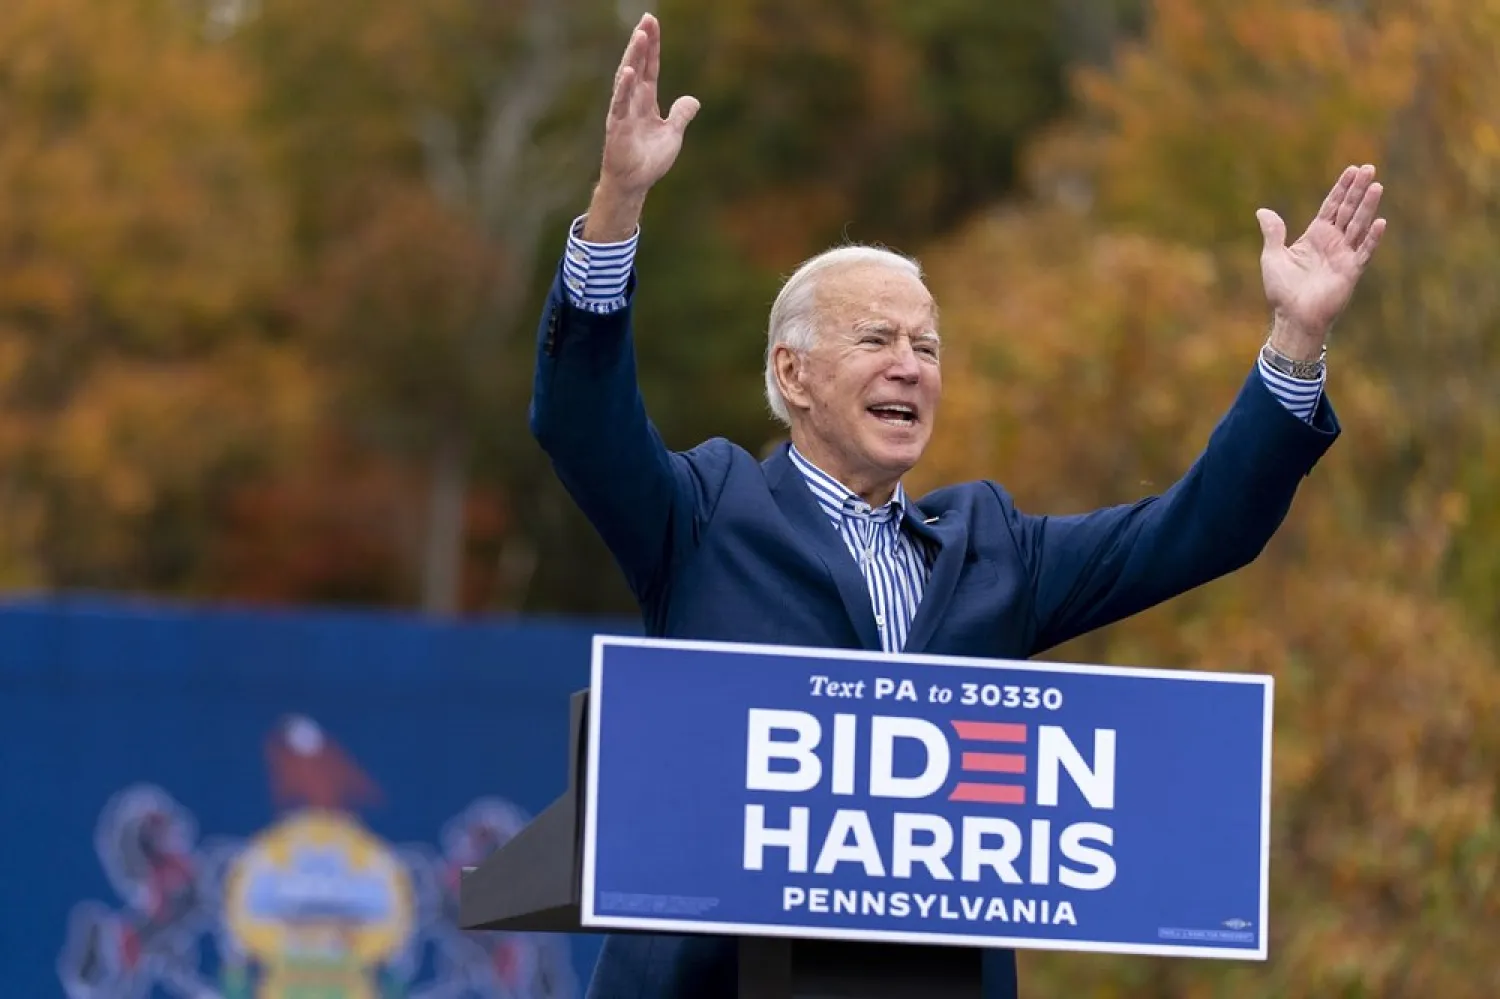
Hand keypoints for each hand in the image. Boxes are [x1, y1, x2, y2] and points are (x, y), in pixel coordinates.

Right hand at [583, 14, 698, 241]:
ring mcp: (623, 112)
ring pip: (628, 79)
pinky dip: (624, 87)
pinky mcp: (617, 127)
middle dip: (643, 43)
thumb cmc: (649, 160)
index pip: (650, 67)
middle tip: (648, 19)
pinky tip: (629, 70)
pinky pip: (620, 104)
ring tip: (640, 35)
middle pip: (639, 65)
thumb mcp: (673, 135)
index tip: (652, 23)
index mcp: (645, 101)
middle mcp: (632, 101)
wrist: (634, 184)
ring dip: (634, 57)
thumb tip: (693, 100)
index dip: (653, 47)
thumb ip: (681, 115)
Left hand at [1256, 164, 1386, 358]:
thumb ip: (1273, 233)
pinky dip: (1372, 238)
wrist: (1292, 317)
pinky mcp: (1351, 271)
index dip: (1341, 188)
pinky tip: (1380, 222)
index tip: (1352, 169)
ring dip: (1368, 207)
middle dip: (1358, 190)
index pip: (1331, 206)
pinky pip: (1364, 251)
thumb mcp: (1273, 256)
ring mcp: (1344, 255)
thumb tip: (1262, 211)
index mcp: (1315, 236)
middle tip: (1369, 168)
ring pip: (1358, 225)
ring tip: (1377, 186)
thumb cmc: (1282, 290)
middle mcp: (1333, 242)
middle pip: (1348, 210)